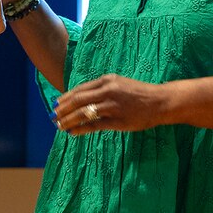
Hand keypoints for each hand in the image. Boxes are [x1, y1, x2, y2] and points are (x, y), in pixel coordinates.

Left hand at [53, 74, 168, 134]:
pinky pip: (94, 125)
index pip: (80, 89)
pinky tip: (73, 132)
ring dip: (68, 120)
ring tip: (60, 126)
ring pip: (83, 113)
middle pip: (78, 100)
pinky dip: (81, 129)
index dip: (65, 98)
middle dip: (62, 109)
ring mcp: (113, 106)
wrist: (160, 101)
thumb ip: (101, 89)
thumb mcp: (119, 84)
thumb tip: (81, 98)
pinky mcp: (118, 121)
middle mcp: (108, 91)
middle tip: (53, 116)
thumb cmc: (139, 93)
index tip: (55, 104)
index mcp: (107, 80)